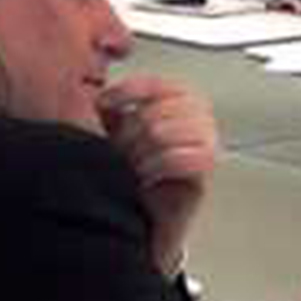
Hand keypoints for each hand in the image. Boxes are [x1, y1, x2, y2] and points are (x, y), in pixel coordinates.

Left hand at [98, 76, 218, 275]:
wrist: (143, 216)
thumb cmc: (131, 172)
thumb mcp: (117, 131)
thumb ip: (112, 109)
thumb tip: (93, 92)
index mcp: (178, 98)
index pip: (155, 84)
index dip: (127, 91)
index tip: (103, 104)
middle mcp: (197, 115)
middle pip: (156, 110)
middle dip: (129, 134)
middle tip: (119, 154)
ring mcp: (206, 140)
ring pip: (164, 132)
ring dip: (139, 153)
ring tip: (132, 167)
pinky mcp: (207, 169)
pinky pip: (182, 157)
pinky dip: (157, 166)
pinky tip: (147, 177)